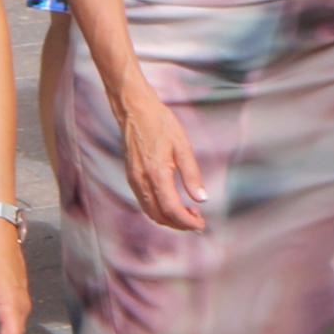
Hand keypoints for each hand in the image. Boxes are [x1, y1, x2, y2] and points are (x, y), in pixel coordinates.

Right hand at [115, 82, 208, 231]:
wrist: (134, 109)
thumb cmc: (160, 123)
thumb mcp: (182, 146)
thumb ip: (192, 174)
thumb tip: (202, 199)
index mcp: (157, 174)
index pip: (172, 210)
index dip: (188, 222)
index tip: (201, 224)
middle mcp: (142, 181)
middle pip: (160, 216)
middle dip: (179, 224)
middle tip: (197, 221)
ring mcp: (134, 180)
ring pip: (150, 212)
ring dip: (169, 219)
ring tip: (187, 213)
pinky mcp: (131, 176)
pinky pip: (144, 202)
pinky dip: (158, 210)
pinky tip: (172, 203)